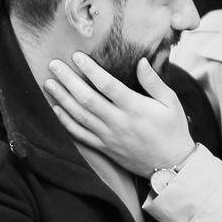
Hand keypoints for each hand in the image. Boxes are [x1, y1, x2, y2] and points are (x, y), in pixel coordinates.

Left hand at [44, 54, 193, 176]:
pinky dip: (66, 122)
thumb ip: (154, 82)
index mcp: (135, 108)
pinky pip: (80, 135)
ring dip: (62, 98)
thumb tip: (141, 61)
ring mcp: (109, 137)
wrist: (171, 165)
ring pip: (79, 116)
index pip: (107, 85)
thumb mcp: (171, 102)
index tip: (76, 56)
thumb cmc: (173, 130)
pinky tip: (56, 110)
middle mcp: (118, 122)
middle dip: (68, 80)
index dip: (90, 70)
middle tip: (53, 65)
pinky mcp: (104, 148)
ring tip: (48, 83)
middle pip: (86, 99)